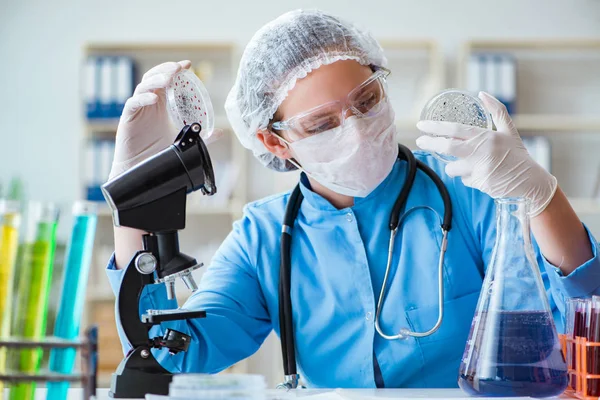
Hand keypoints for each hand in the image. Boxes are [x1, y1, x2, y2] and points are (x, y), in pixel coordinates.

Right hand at [109, 60, 222, 178]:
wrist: (141, 171)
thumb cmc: (158, 155)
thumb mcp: (184, 142)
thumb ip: (200, 137)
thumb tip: (220, 132)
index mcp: (161, 106)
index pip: (166, 81)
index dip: (175, 70)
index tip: (188, 65)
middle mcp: (148, 104)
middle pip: (154, 78)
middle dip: (165, 70)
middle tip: (178, 68)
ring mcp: (137, 110)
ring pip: (143, 87)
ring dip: (156, 80)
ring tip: (168, 78)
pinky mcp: (127, 119)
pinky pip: (133, 104)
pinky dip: (143, 99)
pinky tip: (154, 99)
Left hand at [416, 91, 556, 216]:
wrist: (530, 181)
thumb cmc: (517, 154)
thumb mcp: (509, 130)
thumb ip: (497, 111)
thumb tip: (482, 93)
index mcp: (486, 137)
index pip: (455, 129)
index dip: (435, 127)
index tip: (421, 126)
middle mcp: (481, 152)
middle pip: (446, 146)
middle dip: (430, 143)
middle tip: (420, 141)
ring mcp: (479, 169)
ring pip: (451, 167)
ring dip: (453, 166)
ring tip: (467, 164)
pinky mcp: (479, 184)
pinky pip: (463, 180)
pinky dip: (467, 177)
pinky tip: (481, 175)